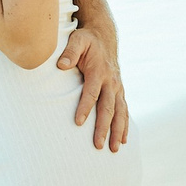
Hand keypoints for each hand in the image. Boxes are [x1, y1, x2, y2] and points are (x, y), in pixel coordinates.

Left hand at [57, 26, 128, 150]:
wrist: (104, 36)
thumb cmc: (86, 40)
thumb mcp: (77, 40)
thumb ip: (70, 52)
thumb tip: (61, 65)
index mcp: (99, 71)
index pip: (92, 92)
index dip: (85, 107)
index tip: (78, 122)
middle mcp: (112, 81)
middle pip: (108, 108)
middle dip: (103, 128)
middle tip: (97, 145)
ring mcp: (118, 87)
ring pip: (119, 113)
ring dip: (117, 131)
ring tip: (114, 149)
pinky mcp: (119, 91)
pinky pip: (124, 110)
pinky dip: (125, 126)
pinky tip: (123, 140)